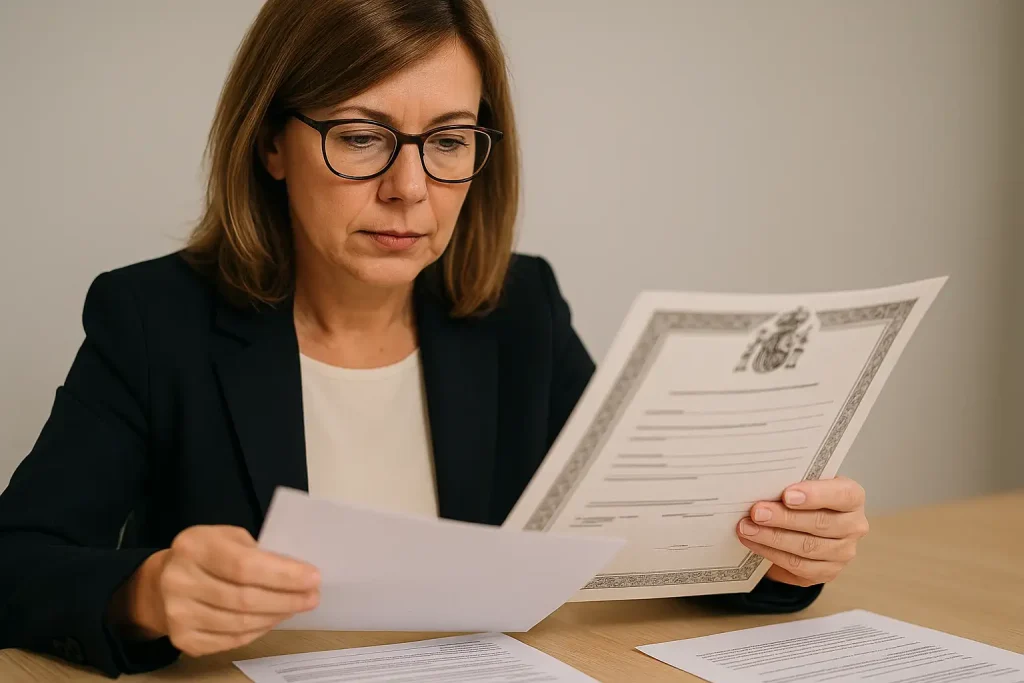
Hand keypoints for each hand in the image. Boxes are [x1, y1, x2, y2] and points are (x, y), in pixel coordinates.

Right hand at [109, 525, 320, 656]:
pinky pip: (231, 641)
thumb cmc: (208, 554)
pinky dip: (258, 631)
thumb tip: (299, 575)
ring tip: (295, 607)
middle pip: (244, 598)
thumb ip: (259, 552)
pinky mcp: (182, 639)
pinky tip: (272, 619)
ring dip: (276, 617)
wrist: (162, 582)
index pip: (245, 565)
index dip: (283, 575)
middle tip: (312, 597)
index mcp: (193, 546)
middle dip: (286, 599)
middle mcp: (179, 580)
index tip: (313, 578)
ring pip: (240, 624)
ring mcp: (178, 614)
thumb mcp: (228, 538)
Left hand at [735, 476, 868, 586]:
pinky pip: (798, 565)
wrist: (803, 525)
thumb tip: (759, 484)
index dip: (815, 495)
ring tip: (747, 528)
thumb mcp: (801, 483)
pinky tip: (753, 543)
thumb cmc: (802, 498)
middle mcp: (854, 526)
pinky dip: (771, 553)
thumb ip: (790, 482)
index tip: (786, 495)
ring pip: (807, 547)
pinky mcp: (827, 572)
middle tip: (756, 512)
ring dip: (772, 538)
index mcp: (852, 497)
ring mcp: (843, 552)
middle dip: (783, 518)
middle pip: (820, 523)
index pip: (842, 495)